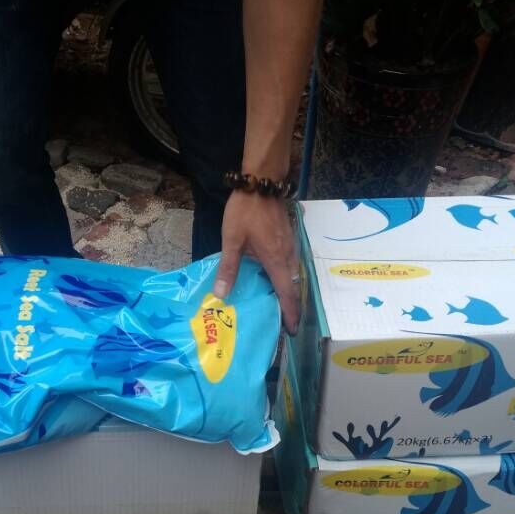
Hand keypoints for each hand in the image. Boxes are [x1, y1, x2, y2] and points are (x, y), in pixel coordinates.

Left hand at [214, 190, 299, 334]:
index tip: (291, 330)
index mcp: (276, 260)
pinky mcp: (287, 239)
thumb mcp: (232, 240)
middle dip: (289, 306)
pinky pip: (289, 264)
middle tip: (282, 324)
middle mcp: (288, 256)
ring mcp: (290, 246)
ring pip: (292, 275)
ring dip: (287, 292)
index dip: (290, 313)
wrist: (260, 183)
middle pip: (293, 287)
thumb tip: (222, 294)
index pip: (287, 293)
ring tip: (277, 306)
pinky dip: (284, 277)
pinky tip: (272, 280)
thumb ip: (229, 267)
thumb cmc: (245, 212)